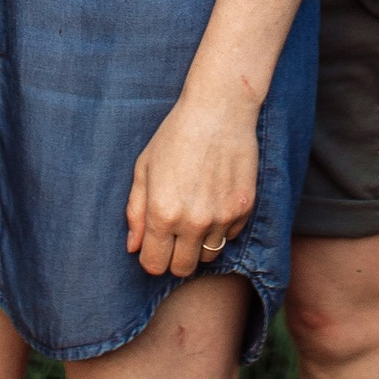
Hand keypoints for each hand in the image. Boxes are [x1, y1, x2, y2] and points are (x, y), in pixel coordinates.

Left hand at [124, 80, 259, 280]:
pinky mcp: (244, 209)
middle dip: (174, 257)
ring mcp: (221, 217)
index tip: (155, 244)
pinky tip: (214, 199)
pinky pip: (229, 236)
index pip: (154, 264)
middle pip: (182, 269)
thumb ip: (136, 212)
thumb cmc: (175, 136)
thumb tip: (133, 246)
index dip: (151, 257)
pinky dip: (220, 227)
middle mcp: (193, 222)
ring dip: (199, 243)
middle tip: (174, 235)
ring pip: (208, 256)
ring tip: (195, 213)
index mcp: (162, 213)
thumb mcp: (144, 169)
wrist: (219, 110)